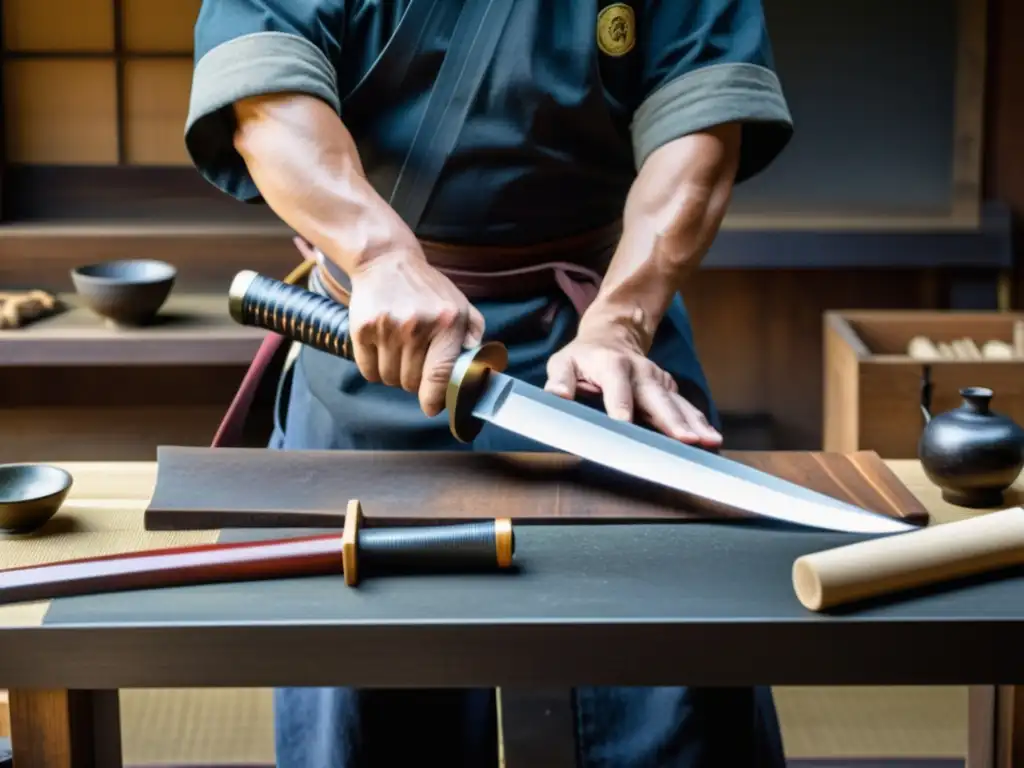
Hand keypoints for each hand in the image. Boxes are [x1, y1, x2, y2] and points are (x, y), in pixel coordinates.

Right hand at [337, 243, 483, 416]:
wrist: (386, 261)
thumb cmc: (427, 288)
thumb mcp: (459, 304)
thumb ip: (474, 335)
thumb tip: (479, 367)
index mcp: (447, 322)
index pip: (440, 375)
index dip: (434, 398)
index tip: (432, 408)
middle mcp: (417, 326)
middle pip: (412, 382)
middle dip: (414, 381)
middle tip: (415, 362)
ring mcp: (388, 327)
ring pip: (389, 379)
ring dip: (393, 374)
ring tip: (398, 351)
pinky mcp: (362, 328)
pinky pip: (368, 370)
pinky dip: (374, 368)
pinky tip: (381, 349)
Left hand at [543, 318, 721, 447]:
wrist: (611, 335)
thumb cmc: (583, 357)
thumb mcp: (563, 362)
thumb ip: (559, 380)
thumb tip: (557, 397)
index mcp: (612, 365)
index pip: (617, 387)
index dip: (621, 405)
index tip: (625, 423)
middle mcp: (640, 371)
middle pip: (657, 397)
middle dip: (672, 420)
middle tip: (686, 440)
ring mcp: (657, 379)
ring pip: (677, 402)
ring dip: (694, 423)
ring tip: (709, 442)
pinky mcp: (668, 388)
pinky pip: (685, 406)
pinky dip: (699, 422)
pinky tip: (712, 439)